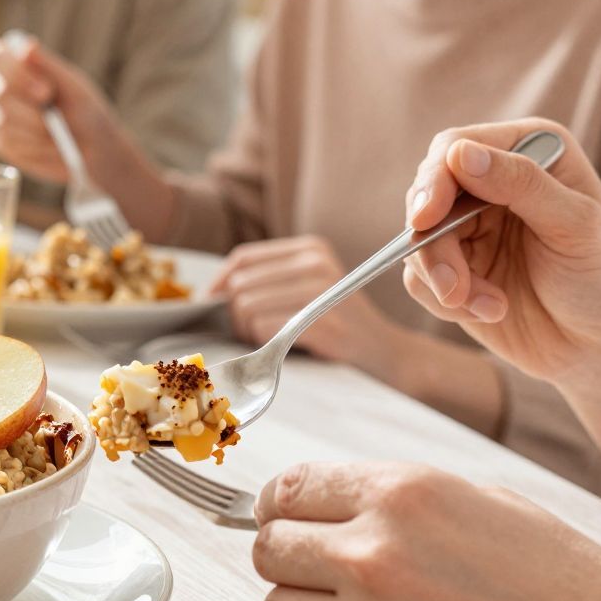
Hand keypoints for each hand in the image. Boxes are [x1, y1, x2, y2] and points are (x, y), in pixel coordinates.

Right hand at [0, 36, 126, 185]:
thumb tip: (27, 45)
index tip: (47, 90)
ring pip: (1, 121)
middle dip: (28, 108)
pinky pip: (5, 143)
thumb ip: (48, 65)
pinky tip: (49, 147)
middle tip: (54, 119)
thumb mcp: (72, 86)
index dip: (16, 72)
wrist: (89, 147)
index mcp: (13, 63)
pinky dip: (31, 147)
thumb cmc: (81, 109)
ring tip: (58, 136)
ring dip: (34, 131)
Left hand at [209, 236, 408, 373]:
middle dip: (234, 312)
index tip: (214, 303)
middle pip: (241, 283)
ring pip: (247, 305)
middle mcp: (314, 262)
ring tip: (264, 339)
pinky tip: (278, 346)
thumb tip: (216, 289)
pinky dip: (262, 341)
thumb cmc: (337, 323)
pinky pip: (264, 327)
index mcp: (309, 248)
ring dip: (245, 330)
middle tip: (246, 331)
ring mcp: (320, 291)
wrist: (386, 352)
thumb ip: (271, 279)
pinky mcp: (321, 322)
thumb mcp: (308, 286)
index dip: (221, 282)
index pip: (244, 257)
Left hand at [251, 461, 600, 600]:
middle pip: (269, 550)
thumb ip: (399, 498)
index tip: (288, 518)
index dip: (281, 505)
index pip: (287, 489)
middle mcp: (375, 556)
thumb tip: (330, 503)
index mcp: (402, 495)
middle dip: (289, 557)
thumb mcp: (485, 501)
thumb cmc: (568, 582)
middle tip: (322, 572)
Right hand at [399, 119, 600, 385]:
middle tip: (451, 285)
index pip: (457, 147)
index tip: (426, 218)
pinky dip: (447, 300)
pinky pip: (419, 276)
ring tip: (489, 307)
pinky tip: (490, 311)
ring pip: (418, 237)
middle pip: (427, 192)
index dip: (435, 180)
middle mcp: (492, 181)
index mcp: (528, 152)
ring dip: (443, 277)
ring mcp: (468, 225)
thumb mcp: (577, 226)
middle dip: (434, 242)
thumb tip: (458, 153)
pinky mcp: (452, 267)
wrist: (599, 346)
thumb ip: (522, 184)